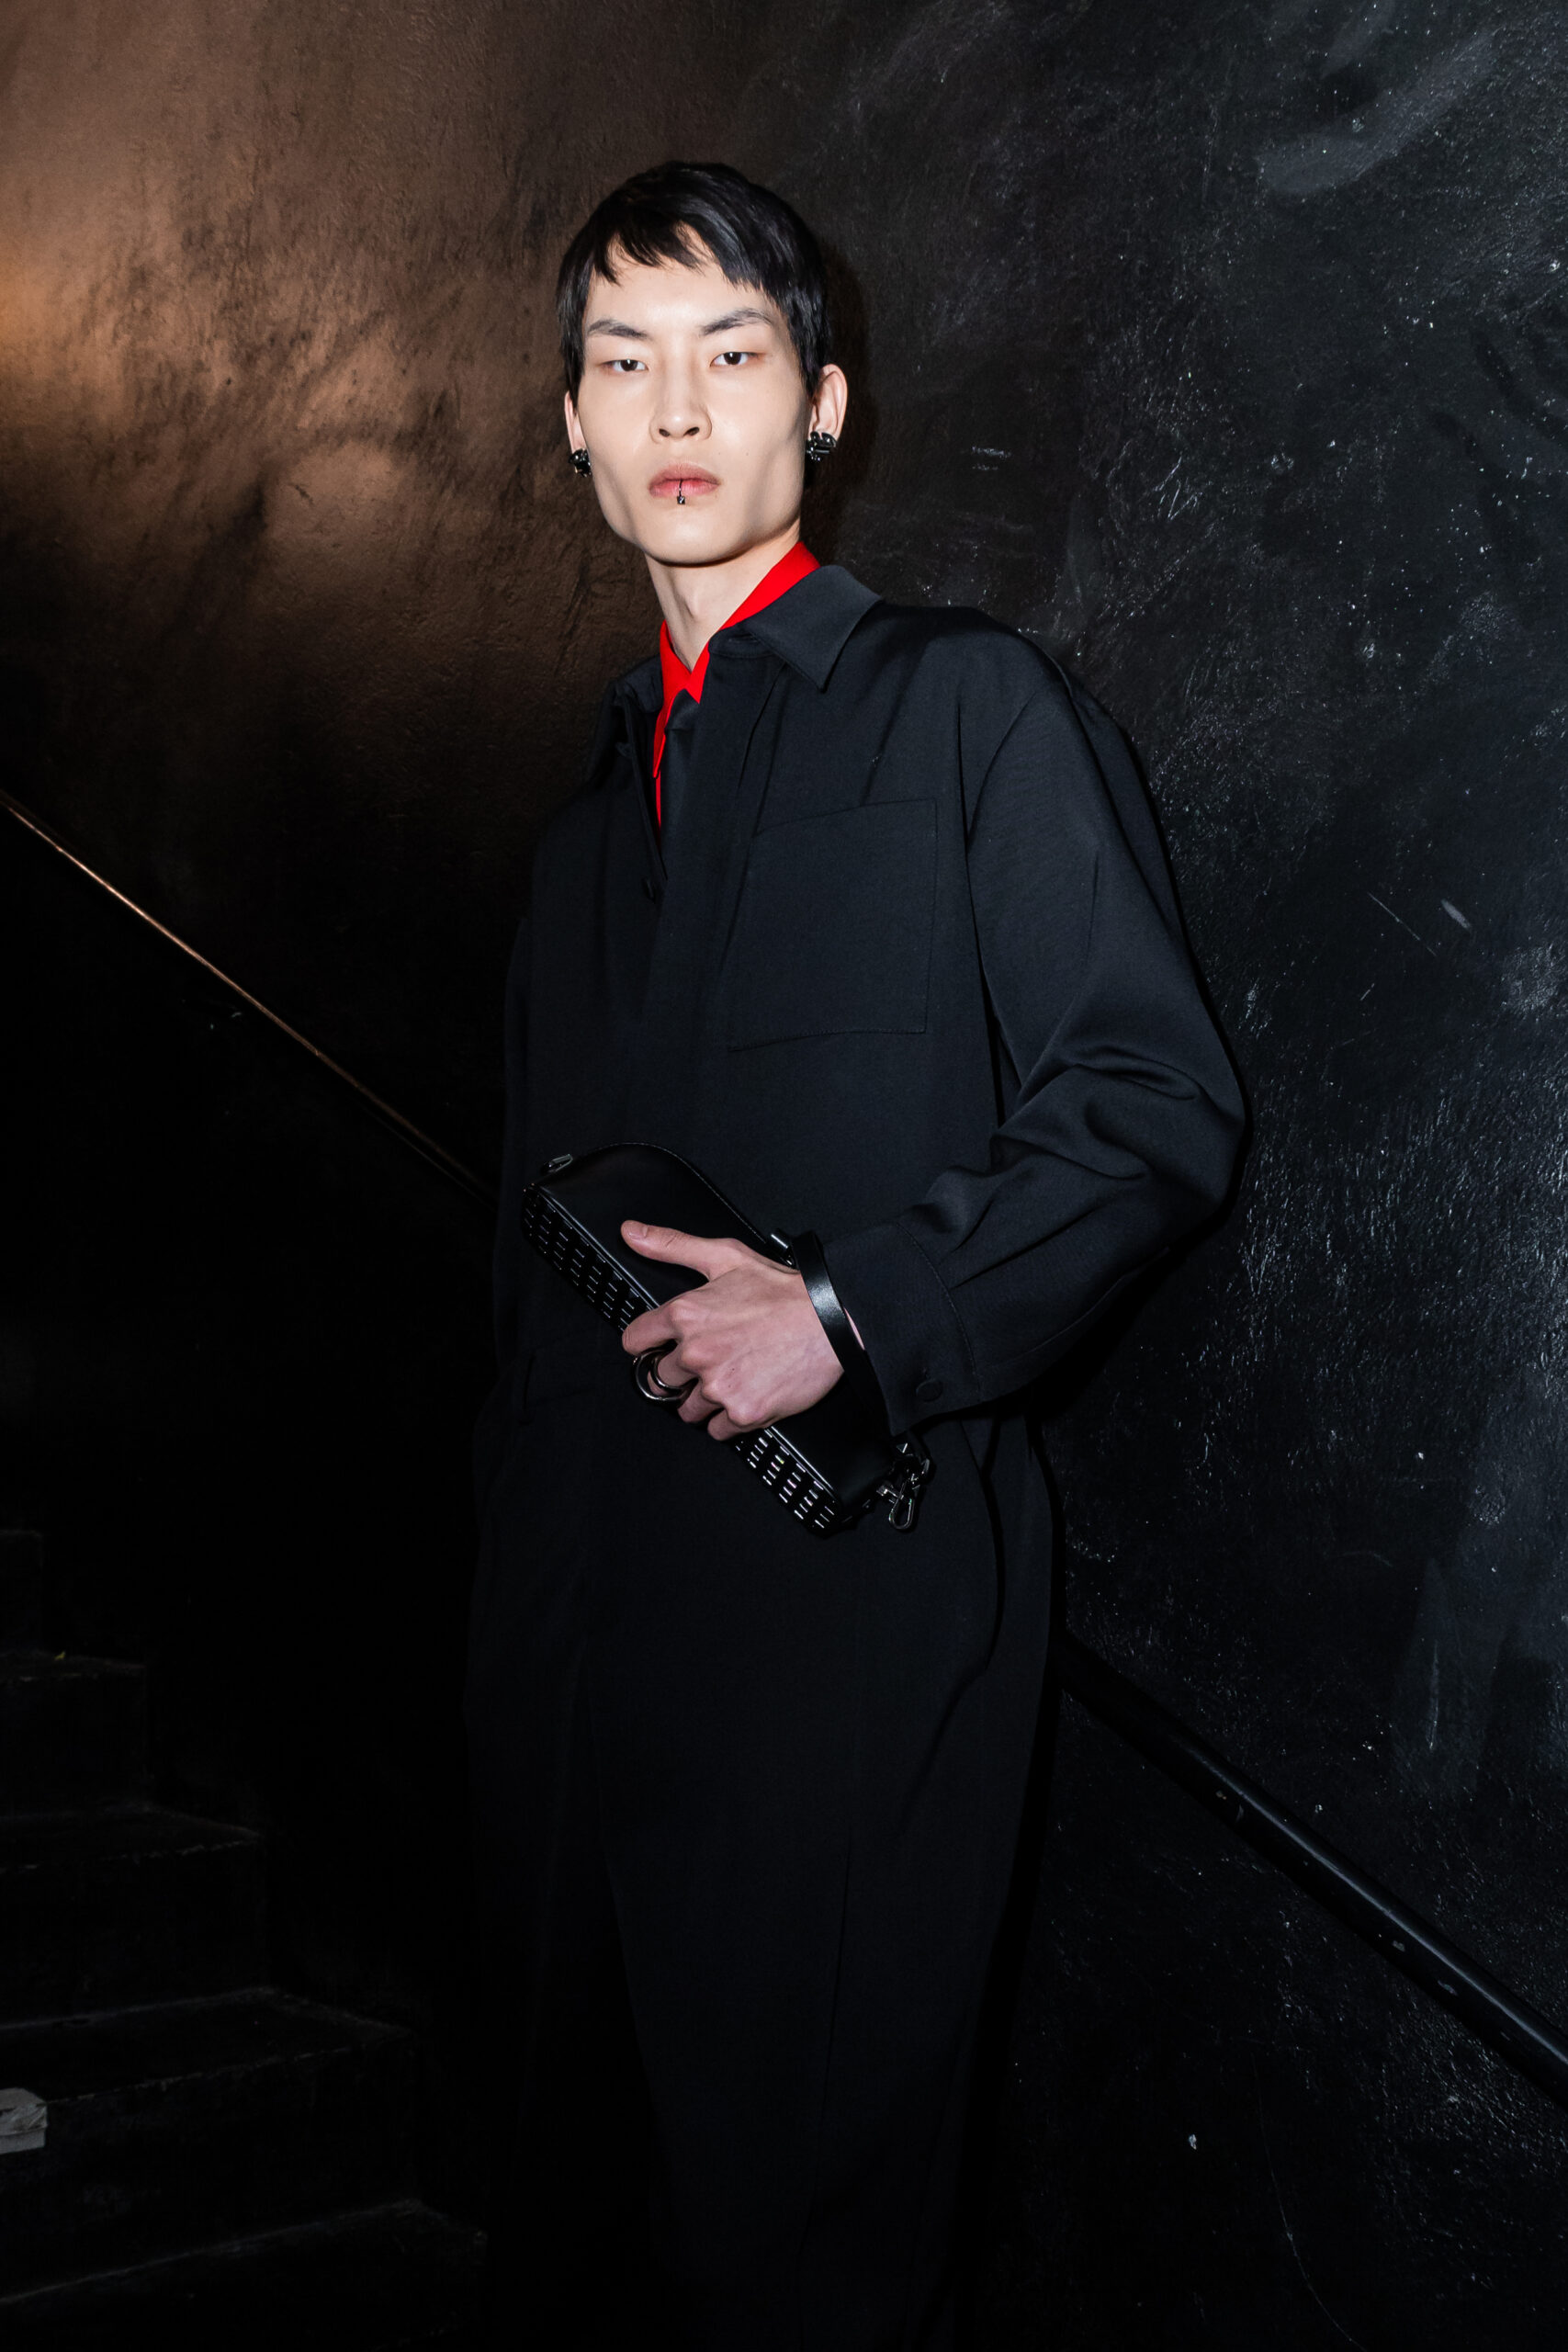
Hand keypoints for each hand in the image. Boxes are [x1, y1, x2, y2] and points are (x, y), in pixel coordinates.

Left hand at [619, 1223, 842, 1440]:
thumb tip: (632, 1233)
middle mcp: (696, 1354)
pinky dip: (728, 1419)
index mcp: (686, 1315)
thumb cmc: (784, 1292)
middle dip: (681, 1372)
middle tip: (712, 1359)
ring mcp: (719, 1386)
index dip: (647, 1342)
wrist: (835, 1321)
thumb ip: (672, 1245)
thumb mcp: (725, 1256)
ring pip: (688, 1409)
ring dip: (703, 1399)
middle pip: (662, 1379)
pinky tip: (746, 1394)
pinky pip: (717, 1430)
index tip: (659, 1346)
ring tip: (732, 1376)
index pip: (636, 1341)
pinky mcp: (743, 1412)